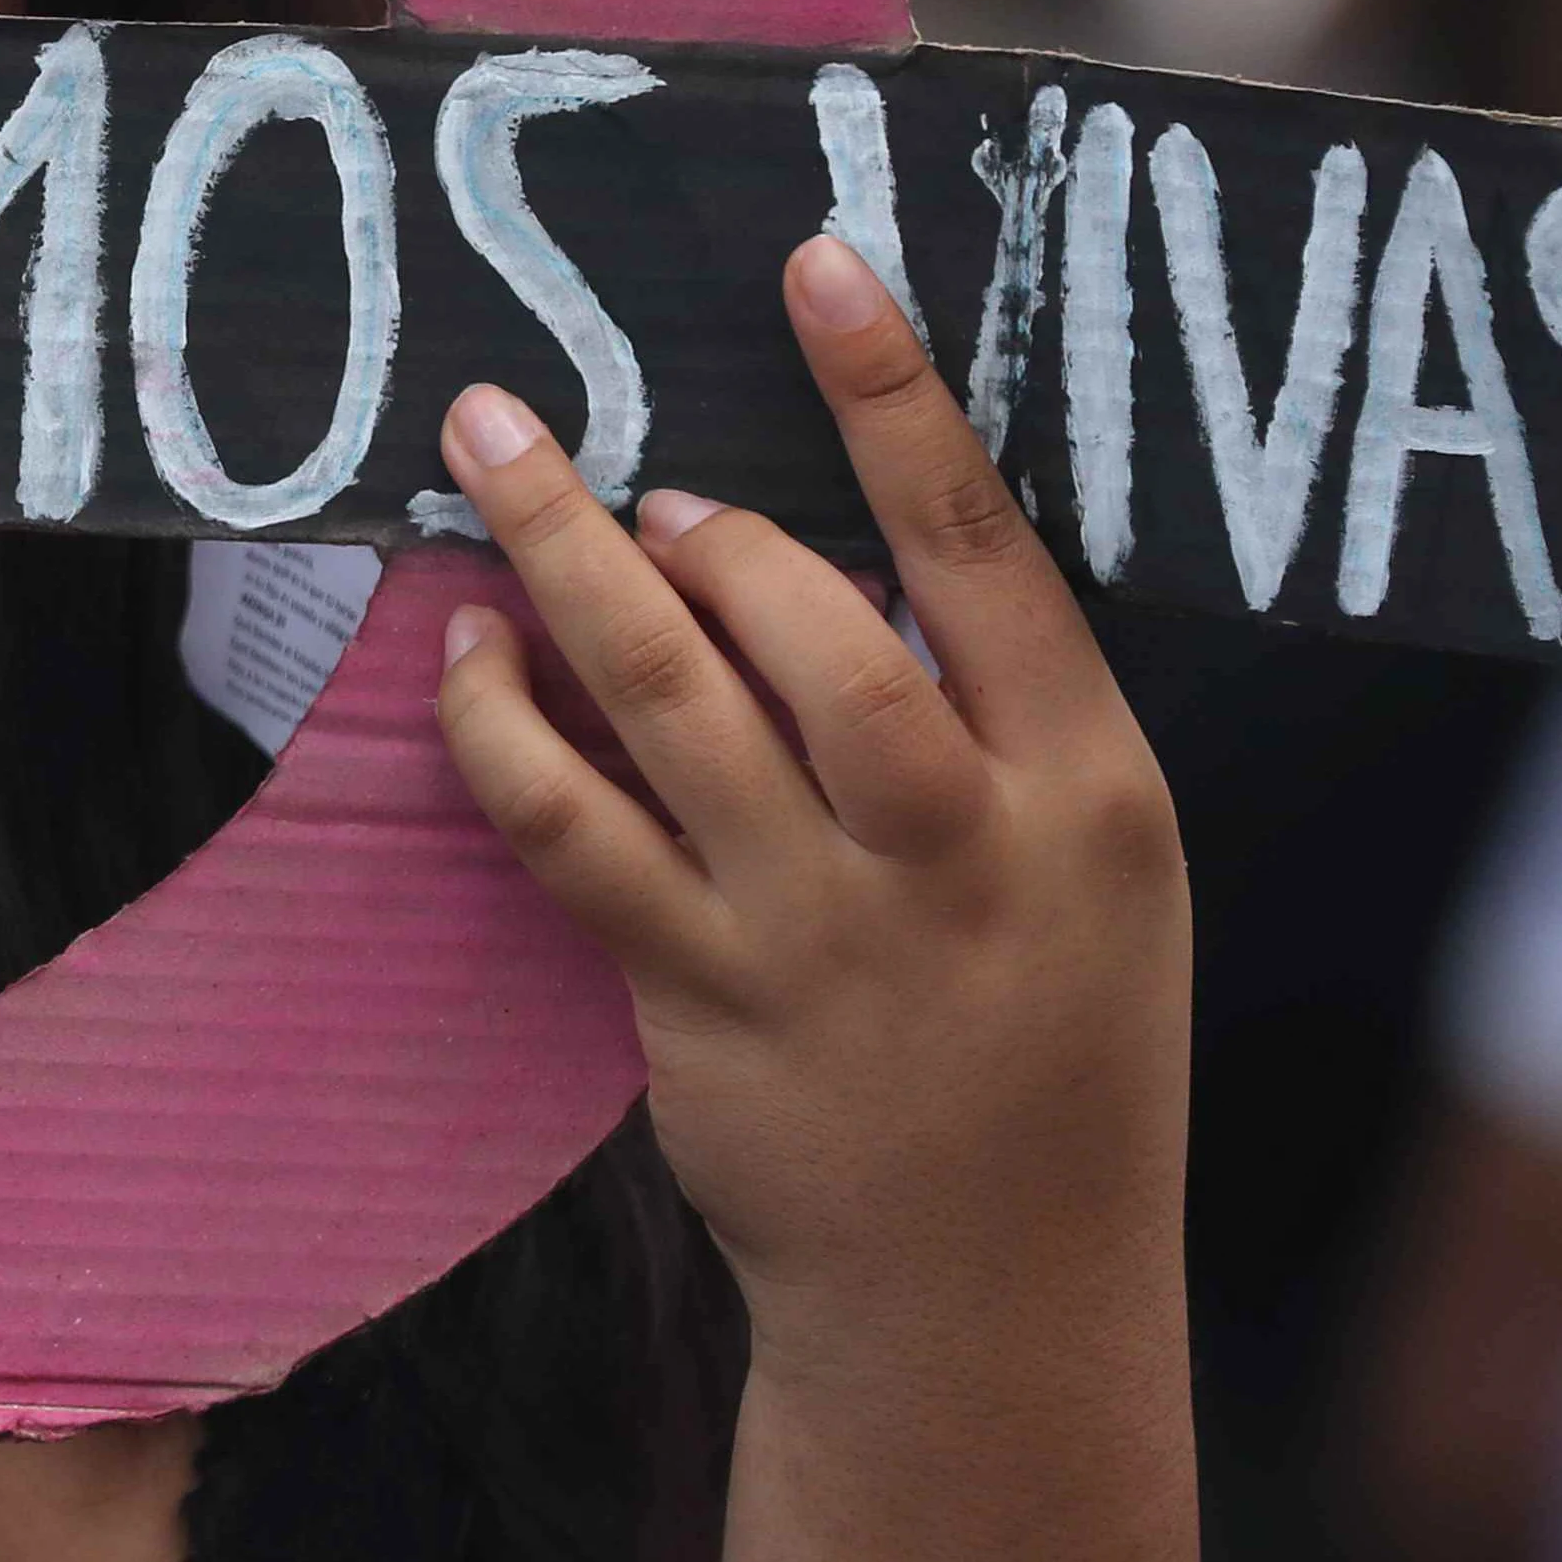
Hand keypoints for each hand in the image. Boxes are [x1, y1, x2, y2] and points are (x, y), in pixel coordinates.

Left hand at [430, 233, 1189, 1371]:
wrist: (994, 1295)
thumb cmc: (1047, 1030)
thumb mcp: (1095, 862)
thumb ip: (994, 706)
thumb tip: (832, 522)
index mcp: (1087, 791)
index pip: (988, 555)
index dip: (894, 401)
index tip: (815, 266)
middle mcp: (959, 854)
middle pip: (821, 636)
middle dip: (707, 529)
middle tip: (632, 473)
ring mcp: (822, 934)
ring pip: (671, 712)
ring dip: (567, 570)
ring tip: (498, 458)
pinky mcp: (699, 1001)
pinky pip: (570, 835)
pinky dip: (502, 731)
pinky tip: (466, 659)